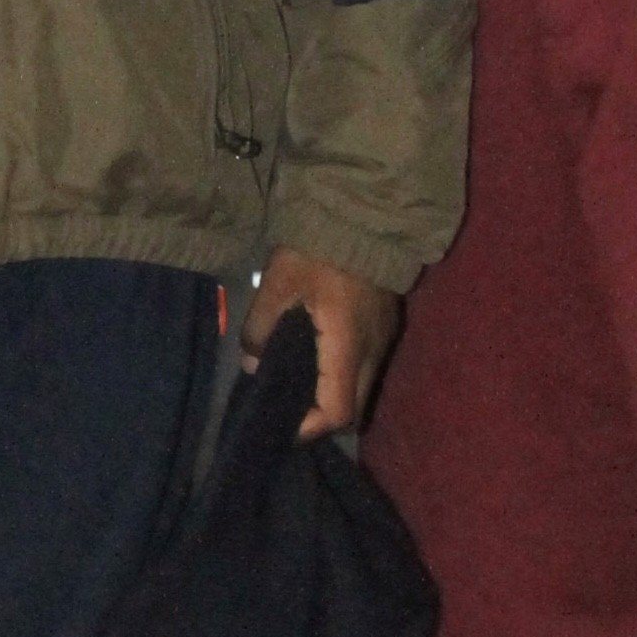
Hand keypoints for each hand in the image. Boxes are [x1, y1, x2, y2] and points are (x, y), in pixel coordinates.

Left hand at [243, 248, 406, 442]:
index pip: (337, 411)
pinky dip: (342, 376)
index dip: (310, 427)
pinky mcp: (385, 324)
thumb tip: (251, 363)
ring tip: (297, 386)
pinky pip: (365, 366)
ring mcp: (384, 337)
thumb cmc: (319, 248)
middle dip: (322, 418)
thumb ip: (261, 327)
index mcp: (347, 345)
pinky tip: (316, 361)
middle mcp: (373, 350)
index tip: (282, 424)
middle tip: (287, 409)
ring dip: (333, 397)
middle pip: (354, 409)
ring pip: (362, 388)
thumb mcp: (278, 282)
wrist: (364, 210)